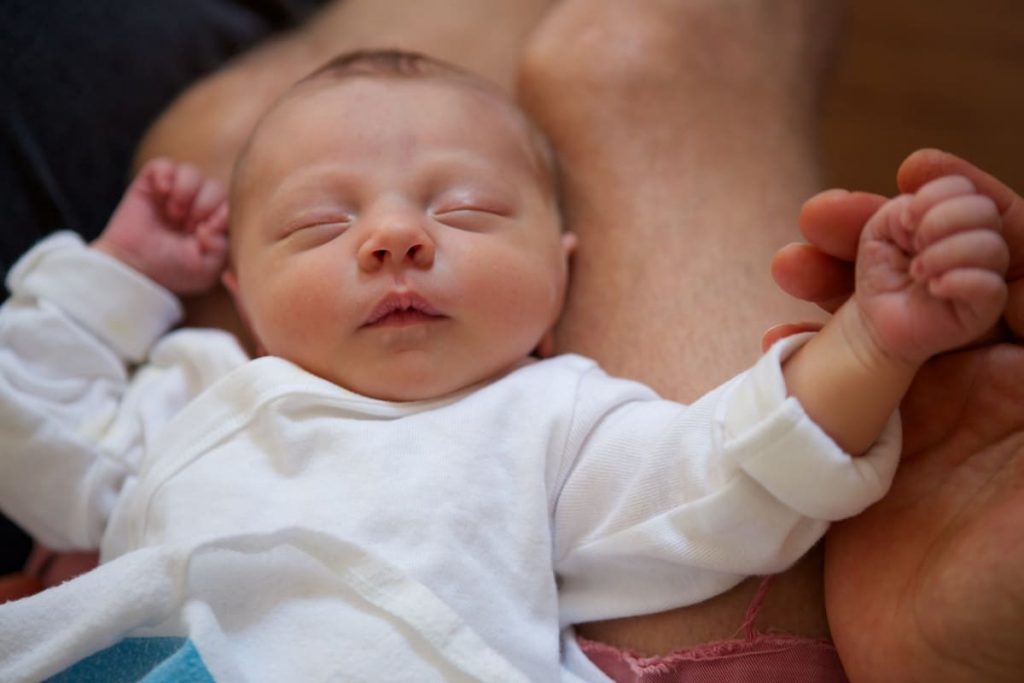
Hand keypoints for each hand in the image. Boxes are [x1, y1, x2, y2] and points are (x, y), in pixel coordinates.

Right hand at [92, 158, 228, 294]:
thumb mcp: (207, 267)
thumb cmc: (173, 270)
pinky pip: (163, 164)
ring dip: (185, 191)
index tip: (203, 231)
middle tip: (187, 224)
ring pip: (191, 172)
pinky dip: (165, 175)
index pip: (231, 204)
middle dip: (203, 205)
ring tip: (173, 213)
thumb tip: (218, 220)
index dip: (220, 214)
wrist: (135, 268)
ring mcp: (174, 193)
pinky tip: (162, 192)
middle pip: (215, 186)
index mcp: (215, 223)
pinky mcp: (151, 184)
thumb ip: (222, 245)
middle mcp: (197, 205)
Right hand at [772, 149, 1023, 681]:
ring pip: (881, 320)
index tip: (917, 170)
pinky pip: (836, 382)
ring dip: (836, 284)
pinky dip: (804, 355)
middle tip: (820, 214)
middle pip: (939, 279)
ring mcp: (930, 418)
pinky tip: (772, 347)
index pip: (1023, 264)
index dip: (977, 209)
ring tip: (785, 261)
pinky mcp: (873, 452)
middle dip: (887, 237)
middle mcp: (995, 386)